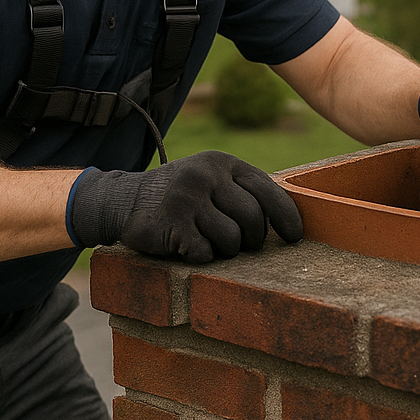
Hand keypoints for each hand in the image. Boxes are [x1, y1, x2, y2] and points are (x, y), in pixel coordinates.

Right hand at [68, 150, 303, 262]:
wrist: (124, 199)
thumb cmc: (181, 196)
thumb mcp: (211, 178)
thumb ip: (242, 190)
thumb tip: (288, 219)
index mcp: (222, 163)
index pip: (267, 190)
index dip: (286, 217)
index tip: (295, 238)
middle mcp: (206, 176)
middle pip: (253, 220)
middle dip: (251, 240)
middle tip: (239, 245)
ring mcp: (187, 199)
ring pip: (231, 241)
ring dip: (224, 250)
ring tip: (208, 241)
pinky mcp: (171, 224)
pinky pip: (205, 254)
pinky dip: (200, 257)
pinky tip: (186, 246)